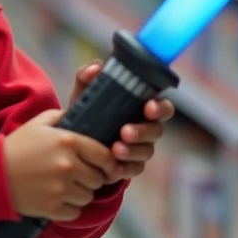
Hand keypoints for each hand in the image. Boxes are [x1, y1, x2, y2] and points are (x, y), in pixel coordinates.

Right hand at [3, 109, 117, 220]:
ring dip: (80, 194)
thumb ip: (63, 116)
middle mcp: (68, 165)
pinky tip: (55, 198)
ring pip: (88, 197)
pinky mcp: (52, 208)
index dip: (106, 162)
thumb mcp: (39, 123)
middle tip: (76, 176)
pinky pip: (75, 212)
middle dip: (90, 178)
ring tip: (63, 186)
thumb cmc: (16, 147)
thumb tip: (85, 117)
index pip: (105, 156)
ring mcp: (61, 188)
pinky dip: (68, 208)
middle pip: (98, 179)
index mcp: (69, 141)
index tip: (101, 165)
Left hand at [72, 61, 176, 183]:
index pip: (163, 107)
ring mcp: (141, 148)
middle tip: (125, 132)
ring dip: (133, 151)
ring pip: (147, 151)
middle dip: (143, 131)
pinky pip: (135, 169)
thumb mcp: (84, 94)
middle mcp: (146, 127)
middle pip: (157, 130)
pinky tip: (113, 167)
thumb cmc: (87, 111)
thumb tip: (96, 68)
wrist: (74, 140)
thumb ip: (87, 78)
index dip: (160, 107)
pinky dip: (125, 168)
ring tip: (115, 149)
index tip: (148, 107)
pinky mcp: (131, 166)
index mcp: (141, 107)